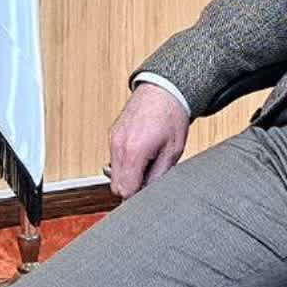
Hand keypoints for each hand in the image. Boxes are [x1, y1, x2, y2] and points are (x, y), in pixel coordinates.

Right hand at [108, 84, 188, 198]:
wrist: (163, 89)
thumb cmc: (171, 116)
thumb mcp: (173, 152)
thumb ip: (159, 176)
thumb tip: (151, 194)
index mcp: (134, 151)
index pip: (126, 191)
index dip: (138, 197)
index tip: (149, 195)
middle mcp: (119, 145)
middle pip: (117, 185)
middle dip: (132, 188)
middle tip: (151, 179)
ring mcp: (114, 139)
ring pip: (114, 173)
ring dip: (129, 176)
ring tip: (147, 164)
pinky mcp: (113, 134)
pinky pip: (114, 159)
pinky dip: (125, 163)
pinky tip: (141, 154)